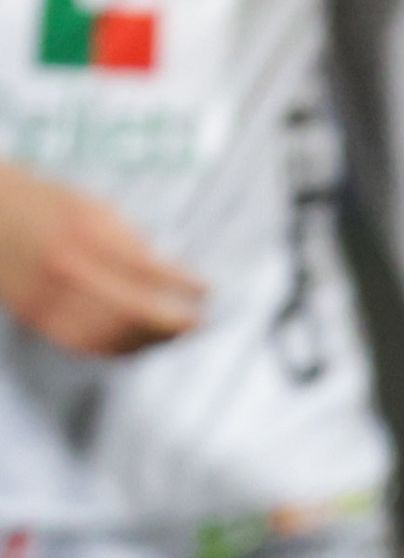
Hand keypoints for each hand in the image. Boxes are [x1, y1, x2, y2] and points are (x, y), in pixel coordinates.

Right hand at [0, 167, 198, 355]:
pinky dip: (120, 347)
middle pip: (137, 313)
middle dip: (175, 323)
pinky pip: (86, 344)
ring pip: (113, 337)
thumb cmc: (42, 203)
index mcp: (85, 235)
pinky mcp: (35, 316)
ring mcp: (48, 296)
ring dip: (152, 340)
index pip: (150, 272)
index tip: (208, 290)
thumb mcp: (91, 206)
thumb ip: (129, 241)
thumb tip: (169, 276)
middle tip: (199, 322)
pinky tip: (140, 342)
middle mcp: (67, 269)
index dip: (185, 286)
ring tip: (173, 334)